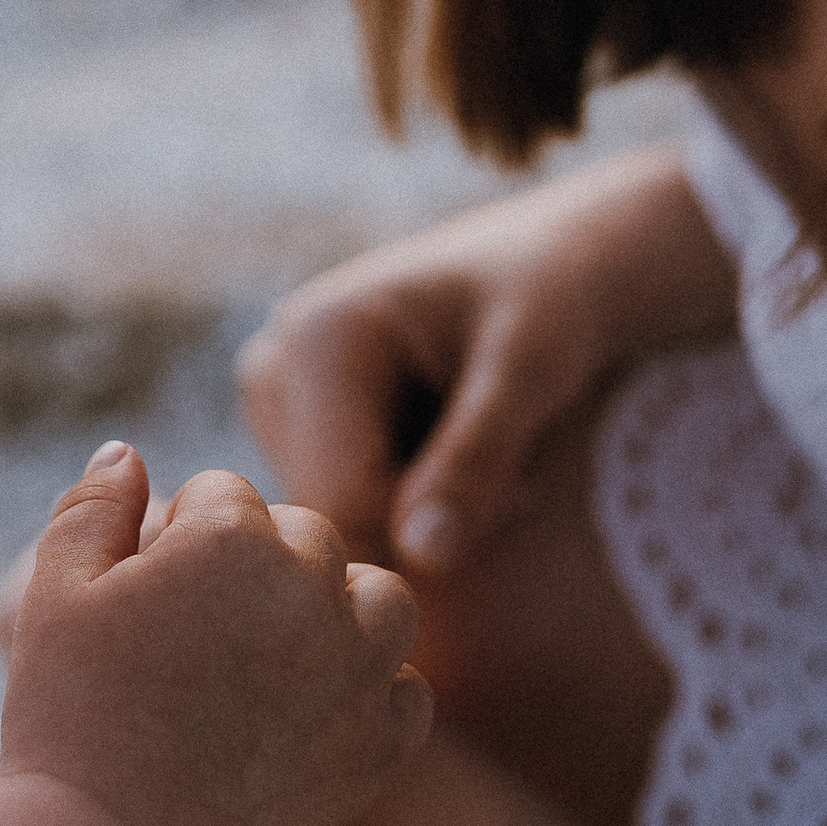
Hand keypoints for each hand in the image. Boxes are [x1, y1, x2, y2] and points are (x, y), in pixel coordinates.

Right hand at [0, 444, 428, 825]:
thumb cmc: (69, 721)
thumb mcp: (53, 597)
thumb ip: (94, 506)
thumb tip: (130, 452)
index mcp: (232, 540)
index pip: (223, 495)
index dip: (178, 538)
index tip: (149, 596)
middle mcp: (311, 590)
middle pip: (305, 536)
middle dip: (258, 567)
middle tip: (200, 639)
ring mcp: (357, 670)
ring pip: (377, 598)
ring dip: (337, 612)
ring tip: (274, 657)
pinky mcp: (380, 745)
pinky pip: (405, 688)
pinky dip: (371, 693)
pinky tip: (312, 715)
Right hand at [235, 146, 734, 572]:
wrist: (552, 264)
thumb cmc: (553, 300)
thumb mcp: (531, 372)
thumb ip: (476, 459)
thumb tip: (422, 561)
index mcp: (316, 337)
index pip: (348, 500)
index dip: (439, 523)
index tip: (520, 488)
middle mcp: (273, 364)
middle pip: (338, 515)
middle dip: (433, 518)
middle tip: (513, 472)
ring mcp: (275, 396)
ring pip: (344, 519)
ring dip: (426, 512)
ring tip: (486, 451)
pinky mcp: (294, 422)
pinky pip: (346, 504)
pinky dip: (411, 498)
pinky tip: (452, 448)